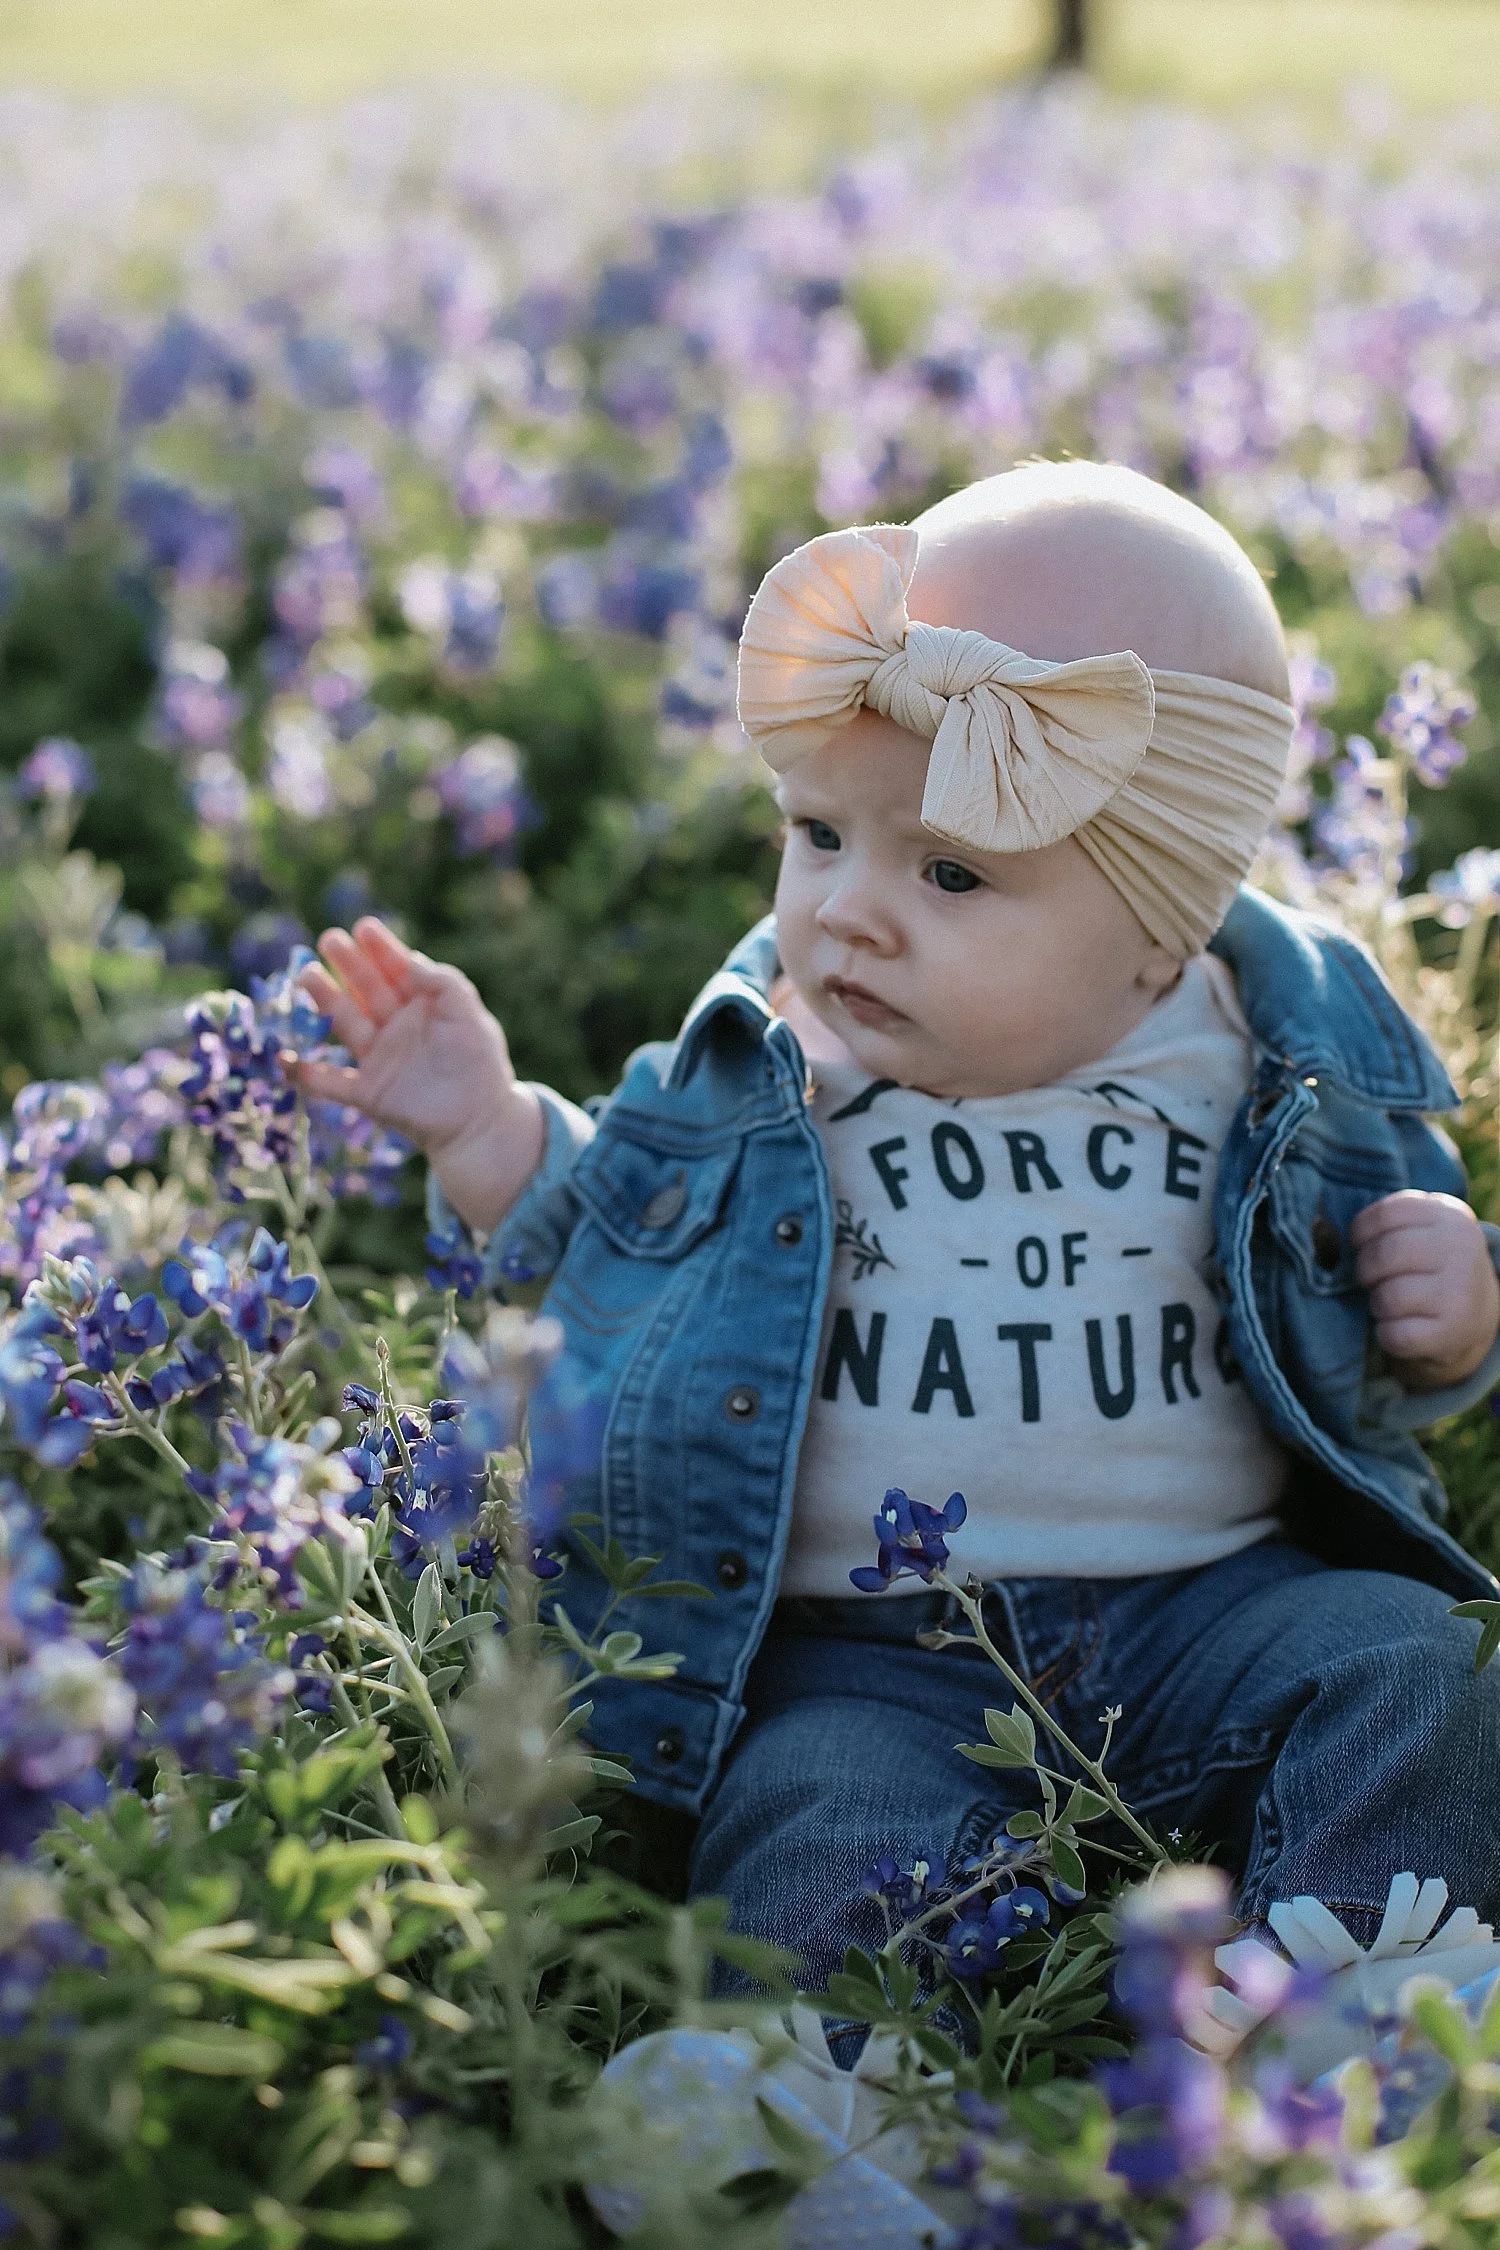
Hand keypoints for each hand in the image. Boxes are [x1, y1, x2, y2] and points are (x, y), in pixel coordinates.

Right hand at [294, 919, 542, 1236]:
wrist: (480, 1122)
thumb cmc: (479, 1065)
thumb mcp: (470, 1016)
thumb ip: (445, 984)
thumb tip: (411, 960)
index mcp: (421, 1006)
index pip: (397, 970)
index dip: (381, 949)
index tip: (364, 927)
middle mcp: (395, 1027)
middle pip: (365, 989)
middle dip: (348, 964)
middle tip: (329, 939)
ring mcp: (379, 1058)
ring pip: (346, 1023)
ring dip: (326, 1000)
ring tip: (308, 975)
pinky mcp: (368, 1093)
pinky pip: (331, 1083)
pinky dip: (308, 1075)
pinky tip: (286, 1060)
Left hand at [1350, 1190, 1499, 1390]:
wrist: (1476, 1313)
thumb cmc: (1431, 1265)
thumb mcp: (1423, 1231)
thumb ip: (1388, 1224)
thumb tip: (1327, 1237)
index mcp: (1449, 1218)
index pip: (1387, 1214)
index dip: (1361, 1231)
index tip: (1359, 1244)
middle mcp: (1460, 1252)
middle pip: (1385, 1255)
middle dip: (1364, 1269)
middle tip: (1368, 1278)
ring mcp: (1459, 1294)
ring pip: (1388, 1297)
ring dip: (1376, 1303)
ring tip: (1388, 1302)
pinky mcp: (1451, 1333)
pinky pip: (1395, 1334)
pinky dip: (1385, 1334)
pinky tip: (1396, 1327)